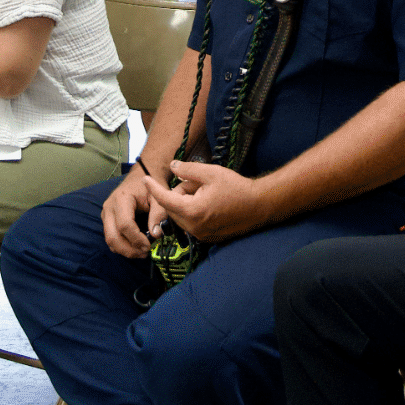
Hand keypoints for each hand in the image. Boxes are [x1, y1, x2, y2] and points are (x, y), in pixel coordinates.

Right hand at [101, 164, 181, 258]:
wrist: (141, 176)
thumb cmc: (151, 186)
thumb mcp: (158, 197)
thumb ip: (158, 214)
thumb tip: (156, 235)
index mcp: (122, 199)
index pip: (125, 225)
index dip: (136, 239)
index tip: (149, 246)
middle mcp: (109, 207)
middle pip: (113, 236)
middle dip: (129, 249)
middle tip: (145, 253)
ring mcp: (106, 214)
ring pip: (110, 240)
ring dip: (125, 250)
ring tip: (141, 253)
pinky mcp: (107, 220)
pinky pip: (111, 238)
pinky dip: (121, 247)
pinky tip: (135, 247)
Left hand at [156, 159, 270, 242]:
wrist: (259, 206)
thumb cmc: (237, 188)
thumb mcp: (211, 173)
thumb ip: (188, 170)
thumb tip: (172, 167)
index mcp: (192, 210)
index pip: (165, 199)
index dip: (153, 188)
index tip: (144, 179)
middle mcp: (193, 226)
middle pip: (173, 208)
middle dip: (180, 194)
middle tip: (198, 183)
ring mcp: (200, 234)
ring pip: (181, 216)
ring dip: (187, 203)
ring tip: (207, 193)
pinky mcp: (207, 237)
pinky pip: (191, 223)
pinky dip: (194, 212)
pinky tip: (210, 204)